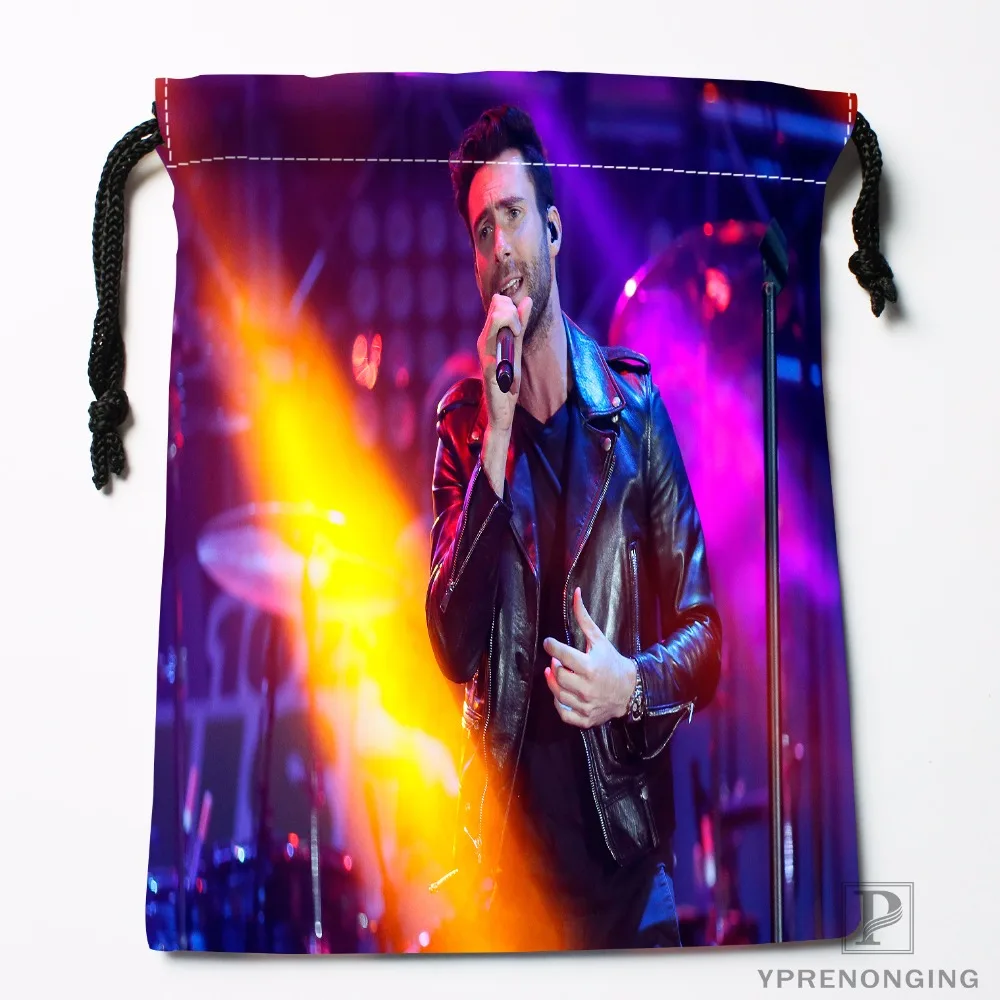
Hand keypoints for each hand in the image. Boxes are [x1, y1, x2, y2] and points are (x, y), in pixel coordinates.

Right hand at [477, 293, 532, 433]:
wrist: (501, 409)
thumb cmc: (508, 380)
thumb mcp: (517, 347)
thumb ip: (520, 325)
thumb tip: (527, 300)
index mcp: (489, 335)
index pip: (498, 302)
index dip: (512, 306)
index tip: (519, 325)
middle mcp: (483, 341)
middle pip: (497, 305)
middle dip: (514, 313)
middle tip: (519, 331)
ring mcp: (485, 354)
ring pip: (497, 319)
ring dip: (513, 323)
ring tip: (516, 338)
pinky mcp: (489, 369)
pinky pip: (497, 349)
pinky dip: (509, 344)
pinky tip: (510, 357)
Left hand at [542, 587, 637, 728]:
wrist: (630, 689)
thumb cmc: (612, 662)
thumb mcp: (599, 639)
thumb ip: (583, 618)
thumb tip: (574, 594)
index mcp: (590, 667)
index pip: (561, 655)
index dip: (551, 647)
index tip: (549, 643)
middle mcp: (587, 687)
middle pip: (558, 675)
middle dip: (555, 664)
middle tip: (559, 659)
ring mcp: (586, 704)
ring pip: (558, 694)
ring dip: (553, 682)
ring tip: (557, 671)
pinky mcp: (586, 718)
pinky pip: (564, 713)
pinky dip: (559, 703)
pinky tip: (562, 692)